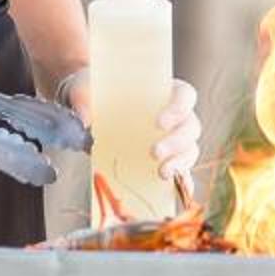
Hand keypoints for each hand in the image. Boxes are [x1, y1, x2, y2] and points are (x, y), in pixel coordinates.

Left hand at [54, 75, 203, 186]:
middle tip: (154, 152)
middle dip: (176, 142)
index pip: (185, 95)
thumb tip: (85, 119)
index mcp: (163, 90)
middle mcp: (175, 113)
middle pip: (190, 126)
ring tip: (161, 173)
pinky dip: (182, 178)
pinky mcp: (166, 157)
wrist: (89, 107)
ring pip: (189, 148)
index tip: (159, 122)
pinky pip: (181, 168)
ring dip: (179, 162)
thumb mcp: (85, 88)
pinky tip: (176, 187)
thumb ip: (84, 98)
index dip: (179, 108)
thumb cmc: (94, 91)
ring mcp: (173, 136)